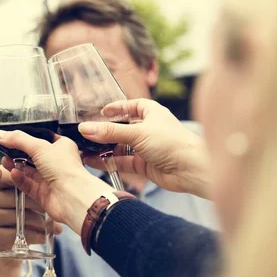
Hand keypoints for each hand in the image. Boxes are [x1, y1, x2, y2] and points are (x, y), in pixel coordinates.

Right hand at [0, 131, 114, 234]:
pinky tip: (13, 173)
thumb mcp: (39, 146)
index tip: (11, 135)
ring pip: (28, 170)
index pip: (41, 138)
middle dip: (17, 152)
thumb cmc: (66, 169)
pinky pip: (27, 184)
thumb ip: (18, 139)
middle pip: (32, 155)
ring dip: (16, 165)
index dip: (27, 136)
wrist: (72, 197)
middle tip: (4, 148)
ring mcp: (49, 178)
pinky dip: (19, 178)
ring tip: (4, 160)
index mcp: (61, 147)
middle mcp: (56, 162)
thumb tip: (0, 134)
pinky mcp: (43, 193)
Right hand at [0, 167, 61, 266]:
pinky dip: (35, 235)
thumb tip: (50, 178)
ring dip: (40, 222)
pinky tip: (44, 236)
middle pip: (16, 196)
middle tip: (51, 210)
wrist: (10, 251)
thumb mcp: (27, 201)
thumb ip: (32, 187)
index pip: (8, 175)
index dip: (23, 178)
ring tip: (53, 227)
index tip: (40, 186)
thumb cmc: (23, 219)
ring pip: (19, 216)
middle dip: (37, 204)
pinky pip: (17, 232)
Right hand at [80, 99, 210, 197]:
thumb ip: (110, 132)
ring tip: (85, 149)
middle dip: (106, 132)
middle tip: (87, 134)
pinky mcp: (144, 165)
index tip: (103, 111)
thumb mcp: (137, 133)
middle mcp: (149, 130)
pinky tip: (94, 162)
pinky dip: (109, 162)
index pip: (133, 106)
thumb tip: (85, 128)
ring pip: (121, 147)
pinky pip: (122, 162)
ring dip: (104, 149)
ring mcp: (146, 148)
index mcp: (152, 114)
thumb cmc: (172, 143)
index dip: (119, 108)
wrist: (191, 170)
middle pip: (123, 128)